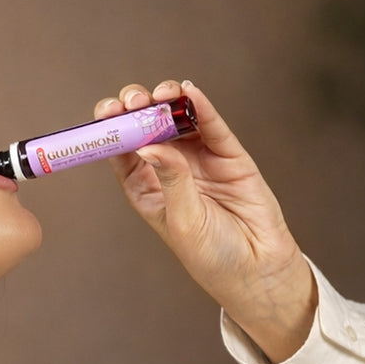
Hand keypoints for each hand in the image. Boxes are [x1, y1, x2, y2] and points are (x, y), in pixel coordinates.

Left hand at [95, 80, 316, 363]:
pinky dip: (201, 107)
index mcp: (147, 189)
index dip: (113, 128)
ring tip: (162, 93)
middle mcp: (170, 169)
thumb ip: (171, 180)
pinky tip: (190, 92)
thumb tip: (148, 146)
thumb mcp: (182, 221)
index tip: (107, 113)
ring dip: (167, 101)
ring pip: (178, 120)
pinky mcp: (229, 156)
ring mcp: (200, 160)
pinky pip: (212, 127)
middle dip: (138, 109)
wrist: (258, 271)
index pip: (123, 150)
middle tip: (135, 101)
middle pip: (147, 128)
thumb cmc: (213, 257)